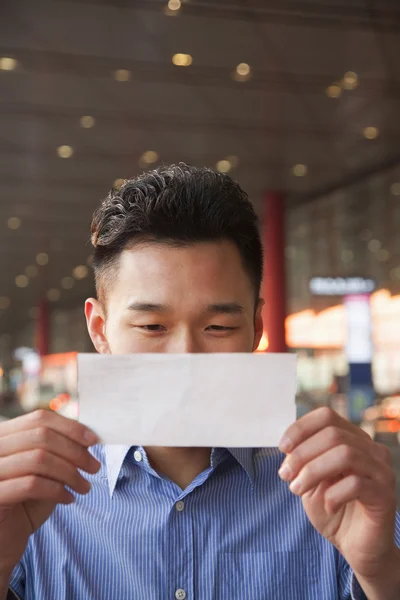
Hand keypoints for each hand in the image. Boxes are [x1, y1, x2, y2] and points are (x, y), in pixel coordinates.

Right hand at [0, 409, 99, 574]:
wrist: (4, 541)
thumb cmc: (25, 503)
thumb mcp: (45, 471)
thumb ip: (59, 450)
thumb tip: (88, 436)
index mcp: (4, 436)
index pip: (39, 418)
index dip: (70, 427)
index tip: (93, 440)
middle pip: (41, 435)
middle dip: (75, 451)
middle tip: (94, 467)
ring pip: (38, 458)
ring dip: (70, 472)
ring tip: (84, 486)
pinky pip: (31, 484)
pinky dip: (56, 490)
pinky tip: (68, 499)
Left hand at [278, 407, 397, 579]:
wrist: (356, 547)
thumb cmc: (332, 508)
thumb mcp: (310, 479)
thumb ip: (303, 459)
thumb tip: (289, 445)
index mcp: (353, 439)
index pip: (327, 416)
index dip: (301, 428)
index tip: (282, 448)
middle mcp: (371, 450)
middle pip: (333, 434)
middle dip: (302, 453)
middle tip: (285, 475)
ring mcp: (381, 471)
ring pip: (345, 454)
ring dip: (313, 471)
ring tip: (297, 489)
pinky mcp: (385, 495)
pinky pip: (356, 484)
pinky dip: (333, 494)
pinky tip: (328, 506)